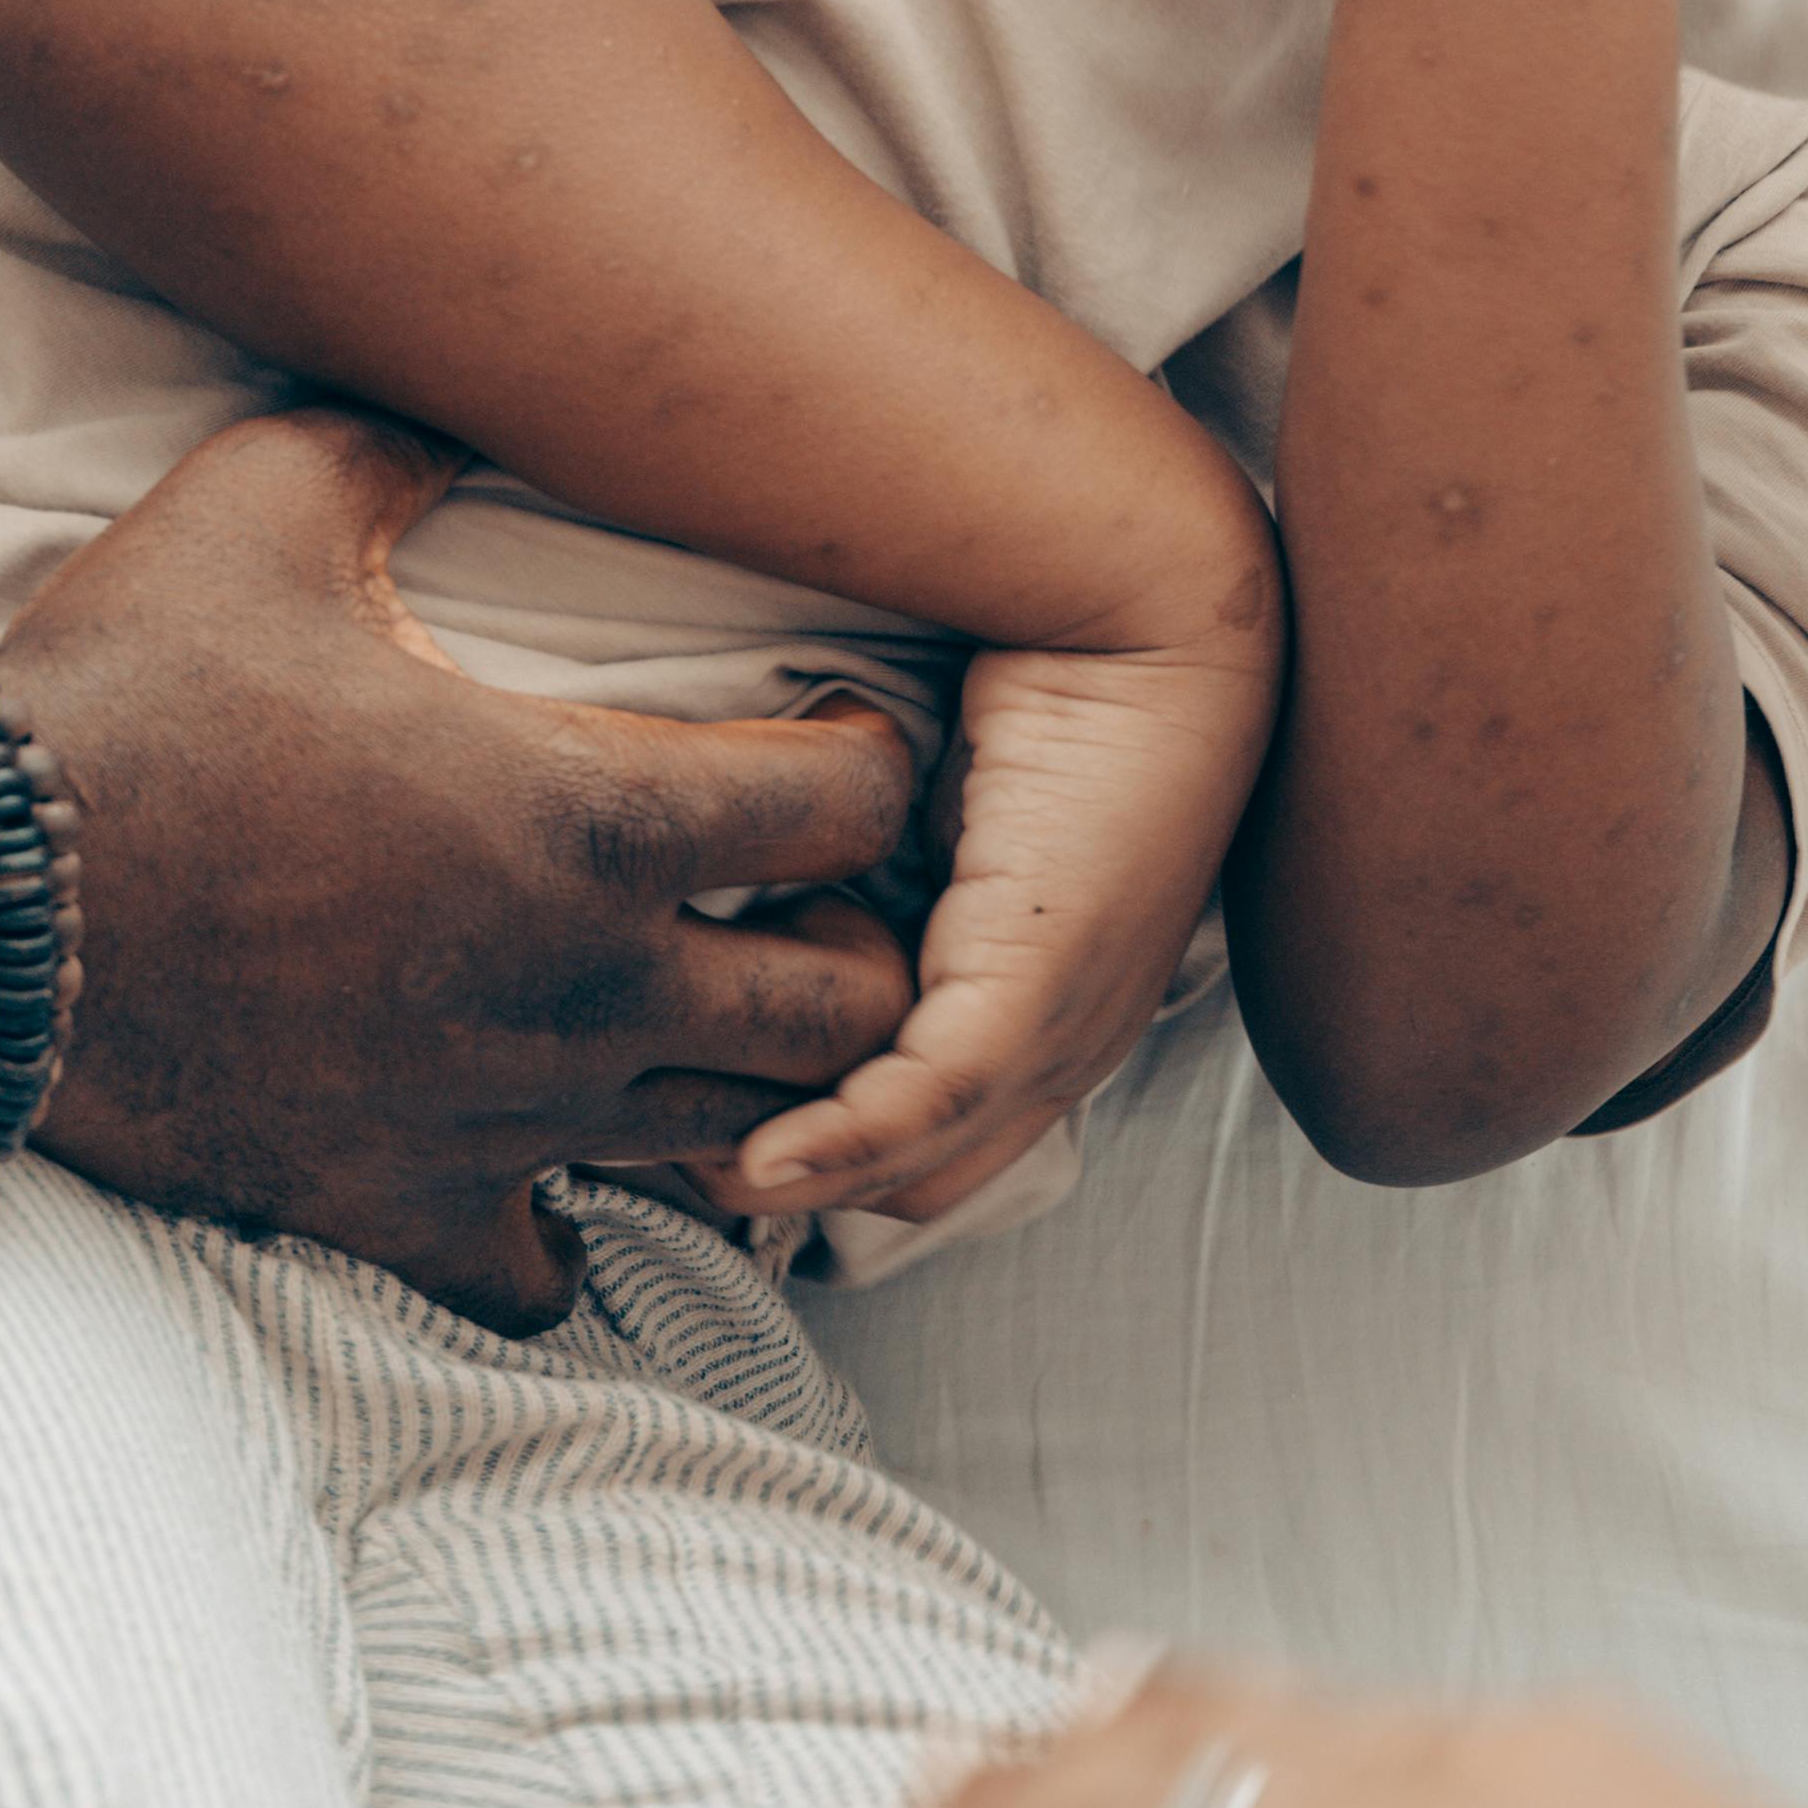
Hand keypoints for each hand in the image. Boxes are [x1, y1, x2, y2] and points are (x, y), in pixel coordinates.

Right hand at [0, 404, 917, 1325]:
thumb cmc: (125, 695)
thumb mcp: (265, 497)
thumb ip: (403, 438)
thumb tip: (469, 402)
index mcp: (589, 816)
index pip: (857, 812)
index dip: (873, 765)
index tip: (836, 743)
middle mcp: (583, 987)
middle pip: (846, 1011)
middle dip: (857, 951)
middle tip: (794, 901)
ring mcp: (502, 1117)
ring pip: (733, 1145)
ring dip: (742, 1084)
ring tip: (699, 1021)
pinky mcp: (402, 1206)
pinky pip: (551, 1274)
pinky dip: (566, 1228)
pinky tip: (536, 1156)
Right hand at [732, 597, 1280, 1229]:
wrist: (1138, 622)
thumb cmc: (1027, 710)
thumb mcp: (927, 837)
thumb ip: (860, 901)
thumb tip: (737, 937)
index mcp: (1046, 1024)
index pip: (920, 1155)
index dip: (812, 1152)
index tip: (697, 1116)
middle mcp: (1066, 1054)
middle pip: (907, 1185)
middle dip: (788, 1182)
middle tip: (669, 1142)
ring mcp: (1063, 1035)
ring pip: (909, 1166)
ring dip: (794, 1175)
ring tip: (684, 1154)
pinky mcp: (1039, 991)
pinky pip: (926, 1103)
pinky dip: (837, 1143)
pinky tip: (752, 1155)